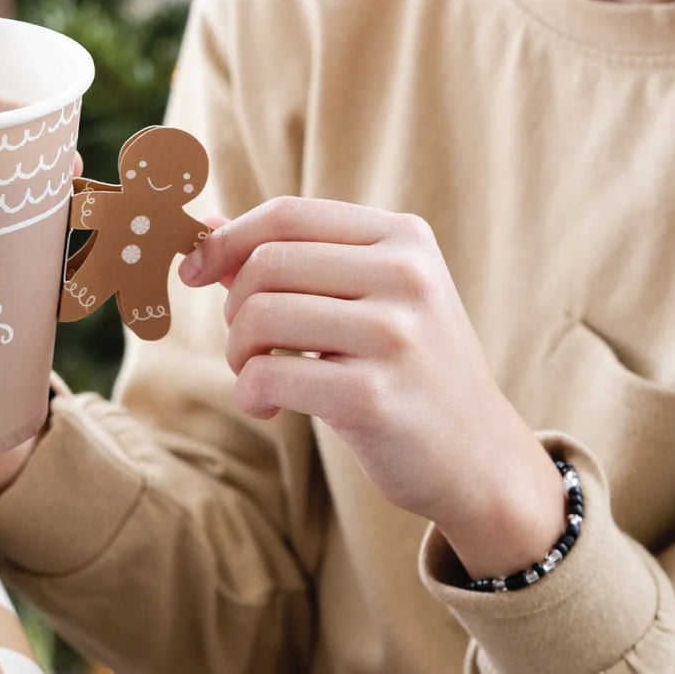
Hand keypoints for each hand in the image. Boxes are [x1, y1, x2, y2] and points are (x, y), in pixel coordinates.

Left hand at [179, 197, 565, 579]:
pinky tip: (267, 406)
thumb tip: (206, 227)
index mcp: (404, 238)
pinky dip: (250, 393)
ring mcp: (395, 336)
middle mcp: (406, 276)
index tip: (194, 270)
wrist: (480, 459)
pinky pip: (270, 375)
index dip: (227, 238)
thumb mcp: (369, 297)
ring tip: (257, 373)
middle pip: (267, 262)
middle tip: (249, 343)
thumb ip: (294, 259)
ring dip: (239, 352)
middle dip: (235, 305)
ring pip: (261, 315)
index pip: (287, 214)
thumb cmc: (408, 369)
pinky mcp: (374, 398)